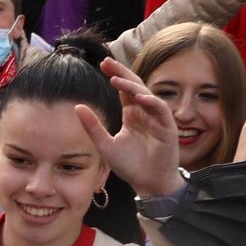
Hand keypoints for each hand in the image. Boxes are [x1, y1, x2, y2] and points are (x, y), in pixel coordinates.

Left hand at [75, 58, 180, 198]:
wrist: (149, 184)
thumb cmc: (130, 165)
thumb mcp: (105, 144)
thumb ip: (93, 126)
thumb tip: (77, 106)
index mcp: (132, 115)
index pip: (124, 89)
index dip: (115, 76)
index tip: (102, 64)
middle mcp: (145, 113)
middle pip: (134, 86)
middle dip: (122, 73)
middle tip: (107, 62)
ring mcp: (157, 119)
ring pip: (146, 95)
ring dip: (132, 86)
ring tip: (116, 80)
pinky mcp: (167, 128)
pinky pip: (161, 110)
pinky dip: (151, 102)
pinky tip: (139, 97)